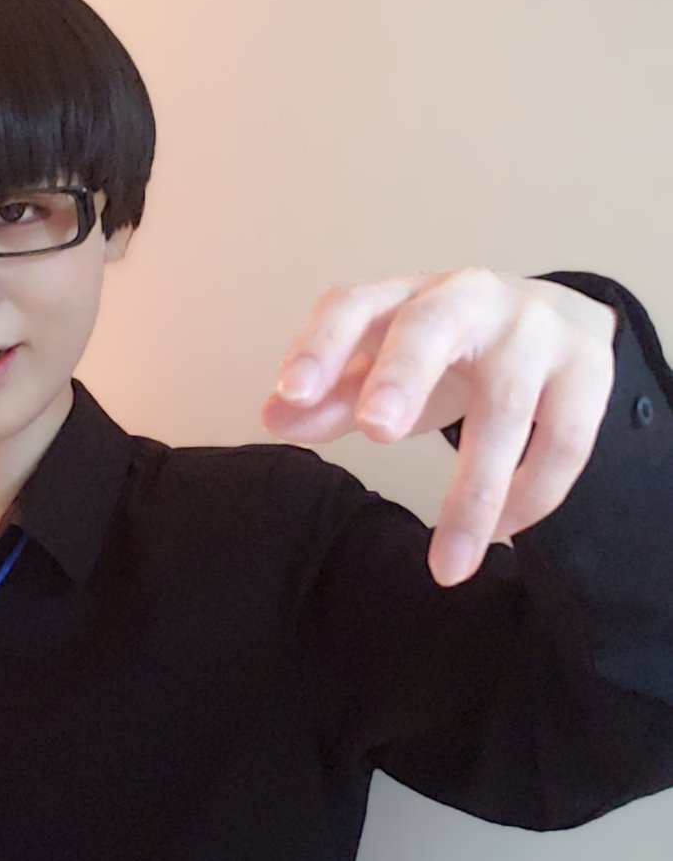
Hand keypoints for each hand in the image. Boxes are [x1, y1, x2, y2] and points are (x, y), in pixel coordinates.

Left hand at [260, 267, 618, 587]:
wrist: (558, 323)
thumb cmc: (451, 352)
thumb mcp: (388, 366)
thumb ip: (335, 392)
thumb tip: (274, 417)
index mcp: (404, 298)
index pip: (353, 305)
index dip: (321, 346)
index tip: (292, 393)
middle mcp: (467, 298)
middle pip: (433, 327)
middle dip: (402, 376)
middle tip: (376, 431)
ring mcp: (533, 331)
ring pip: (507, 406)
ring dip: (476, 492)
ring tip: (449, 563)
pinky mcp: (586, 371)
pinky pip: (563, 441)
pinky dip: (531, 497)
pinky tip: (499, 534)